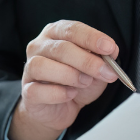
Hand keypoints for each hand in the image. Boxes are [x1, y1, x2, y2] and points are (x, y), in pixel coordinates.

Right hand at [10, 20, 120, 139]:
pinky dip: (58, 93)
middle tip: (105, 72)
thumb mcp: (94, 69)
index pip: (72, 29)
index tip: (110, 48)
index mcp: (56, 33)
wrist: (59, 109)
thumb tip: (112, 52)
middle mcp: (39, 46)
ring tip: (85, 82)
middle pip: (61, 48)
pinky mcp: (27, 90)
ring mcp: (30, 68)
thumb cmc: (75, 83)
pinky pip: (37, 90)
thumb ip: (102, 60)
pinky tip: (70, 94)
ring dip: (70, 75)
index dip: (92, 38)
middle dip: (87, 61)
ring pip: (43, 66)